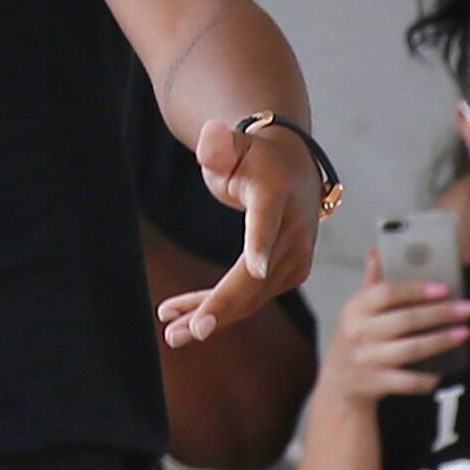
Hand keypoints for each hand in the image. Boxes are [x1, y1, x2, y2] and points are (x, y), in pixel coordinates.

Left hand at [156, 119, 325, 344]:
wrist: (291, 168)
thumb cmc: (252, 157)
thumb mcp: (233, 144)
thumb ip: (219, 145)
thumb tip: (211, 135)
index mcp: (276, 194)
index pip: (267, 220)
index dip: (260, 244)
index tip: (255, 269)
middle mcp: (293, 230)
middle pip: (257, 273)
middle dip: (223, 304)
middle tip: (191, 330)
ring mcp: (296, 255)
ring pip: (252, 294)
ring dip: (214, 315)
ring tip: (173, 334)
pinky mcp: (289, 272)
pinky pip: (252, 296)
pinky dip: (220, 308)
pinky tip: (183, 318)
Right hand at [308, 249, 469, 408]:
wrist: (338, 383)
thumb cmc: (355, 338)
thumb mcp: (356, 310)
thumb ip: (371, 283)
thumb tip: (376, 250)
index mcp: (354, 309)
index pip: (385, 293)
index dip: (416, 289)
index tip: (444, 288)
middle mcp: (358, 332)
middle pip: (405, 320)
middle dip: (441, 313)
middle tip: (469, 308)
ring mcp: (367, 359)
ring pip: (411, 349)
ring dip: (441, 341)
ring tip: (464, 333)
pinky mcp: (376, 383)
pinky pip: (408, 381)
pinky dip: (427, 378)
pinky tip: (442, 371)